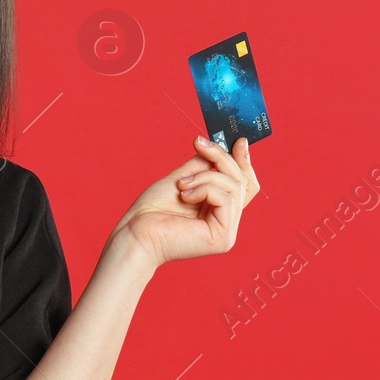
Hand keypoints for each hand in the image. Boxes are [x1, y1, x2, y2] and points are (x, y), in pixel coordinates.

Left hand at [111, 136, 259, 267]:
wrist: (135, 232)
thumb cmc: (152, 211)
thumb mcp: (182, 179)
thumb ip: (203, 166)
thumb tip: (218, 150)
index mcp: (218, 212)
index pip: (244, 186)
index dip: (244, 163)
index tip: (238, 141)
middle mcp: (226, 224)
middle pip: (241, 182)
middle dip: (221, 159)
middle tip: (200, 144)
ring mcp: (227, 233)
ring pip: (234, 187)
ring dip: (206, 176)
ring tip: (182, 184)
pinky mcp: (222, 237)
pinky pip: (226, 199)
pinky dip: (205, 189)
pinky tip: (185, 195)